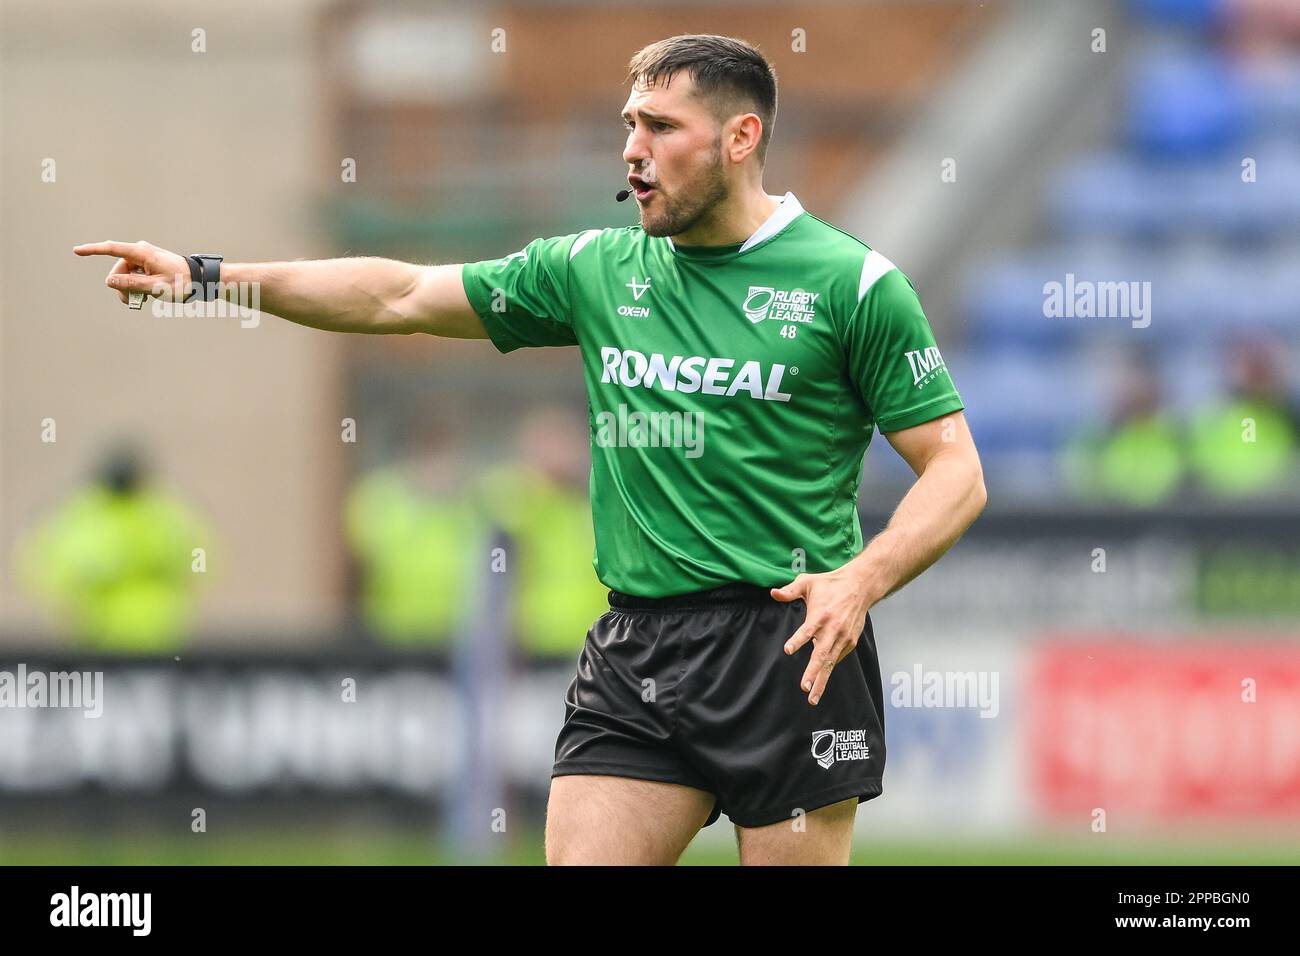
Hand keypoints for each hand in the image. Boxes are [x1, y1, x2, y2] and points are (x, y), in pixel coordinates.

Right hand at [73, 240, 189, 304]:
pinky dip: (135, 286)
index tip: (76, 251)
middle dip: (121, 286)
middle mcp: (140, 251)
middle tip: (135, 301)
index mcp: (141, 252)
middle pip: (118, 270)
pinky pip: (133, 275)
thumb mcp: (155, 287)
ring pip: (124, 275)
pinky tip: (145, 295)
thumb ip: (131, 284)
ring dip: (129, 288)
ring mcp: (144, 258)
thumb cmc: (181, 282)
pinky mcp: (147, 265)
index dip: (93, 250)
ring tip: (144, 300)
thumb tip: (109, 281)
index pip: (111, 249)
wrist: (200, 279)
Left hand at [772, 566, 872, 705]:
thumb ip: (790, 591)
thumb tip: (773, 593)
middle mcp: (832, 629)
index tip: (788, 650)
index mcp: (820, 615)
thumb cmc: (830, 584)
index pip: (807, 630)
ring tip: (812, 698)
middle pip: (821, 654)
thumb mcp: (808, 583)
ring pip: (830, 663)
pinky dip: (829, 668)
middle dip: (813, 673)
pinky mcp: (850, 642)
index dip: (798, 640)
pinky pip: (837, 658)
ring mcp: (843, 638)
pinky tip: (821, 679)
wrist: (860, 586)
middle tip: (804, 687)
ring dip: (821, 680)